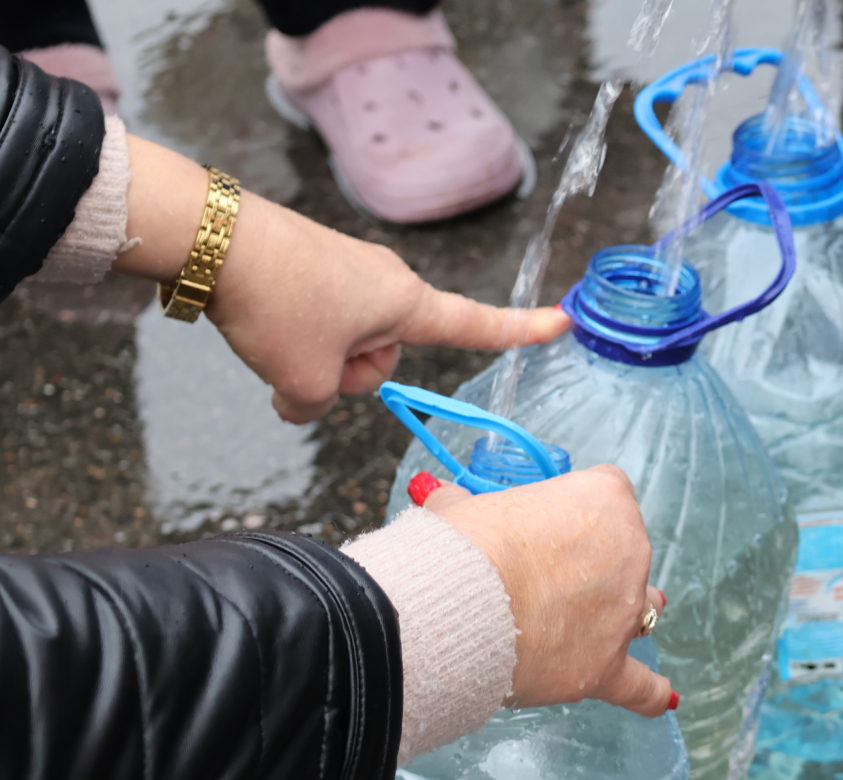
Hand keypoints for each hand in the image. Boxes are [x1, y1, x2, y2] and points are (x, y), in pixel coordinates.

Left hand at [113, 136, 567, 423]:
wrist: (210, 238)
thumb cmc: (275, 306)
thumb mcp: (300, 382)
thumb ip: (312, 410)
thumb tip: (297, 402)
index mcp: (407, 304)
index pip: (479, 325)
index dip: (522, 331)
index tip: (563, 322)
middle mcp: (389, 280)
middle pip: (382, 355)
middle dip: (344, 370)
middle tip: (301, 356)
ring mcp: (351, 268)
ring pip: (345, 341)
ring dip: (312, 352)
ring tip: (273, 332)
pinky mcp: (315, 262)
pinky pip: (317, 319)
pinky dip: (291, 332)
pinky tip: (259, 320)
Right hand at [416, 467, 674, 717]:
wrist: (461, 602)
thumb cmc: (466, 545)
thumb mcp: (464, 507)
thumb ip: (464, 503)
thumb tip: (444, 501)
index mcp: (605, 500)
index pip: (606, 492)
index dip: (574, 508)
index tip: (546, 521)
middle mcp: (630, 553)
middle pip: (625, 553)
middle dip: (593, 561)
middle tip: (546, 574)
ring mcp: (622, 613)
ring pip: (639, 610)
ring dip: (620, 613)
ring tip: (595, 620)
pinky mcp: (605, 666)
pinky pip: (640, 685)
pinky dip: (650, 693)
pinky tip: (661, 699)